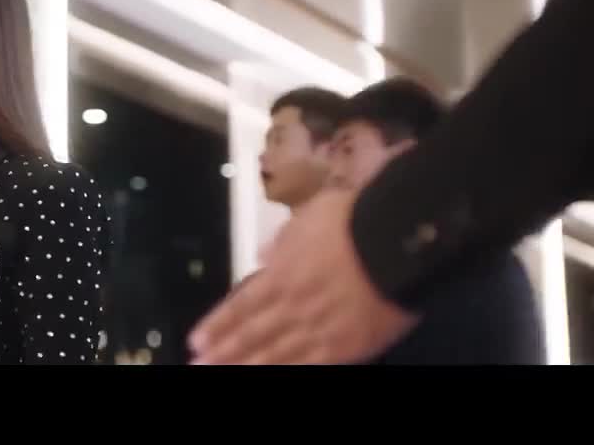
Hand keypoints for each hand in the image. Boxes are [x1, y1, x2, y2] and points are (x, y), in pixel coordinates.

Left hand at [188, 189, 418, 363]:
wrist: (398, 238)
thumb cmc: (353, 220)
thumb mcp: (308, 217)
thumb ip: (284, 240)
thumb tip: (264, 255)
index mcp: (282, 275)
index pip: (241, 306)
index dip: (217, 325)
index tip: (196, 341)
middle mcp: (294, 307)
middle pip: (253, 336)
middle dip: (224, 354)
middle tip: (199, 366)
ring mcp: (321, 329)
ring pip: (278, 355)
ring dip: (248, 367)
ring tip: (223, 375)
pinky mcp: (349, 346)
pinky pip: (314, 363)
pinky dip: (292, 370)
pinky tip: (277, 375)